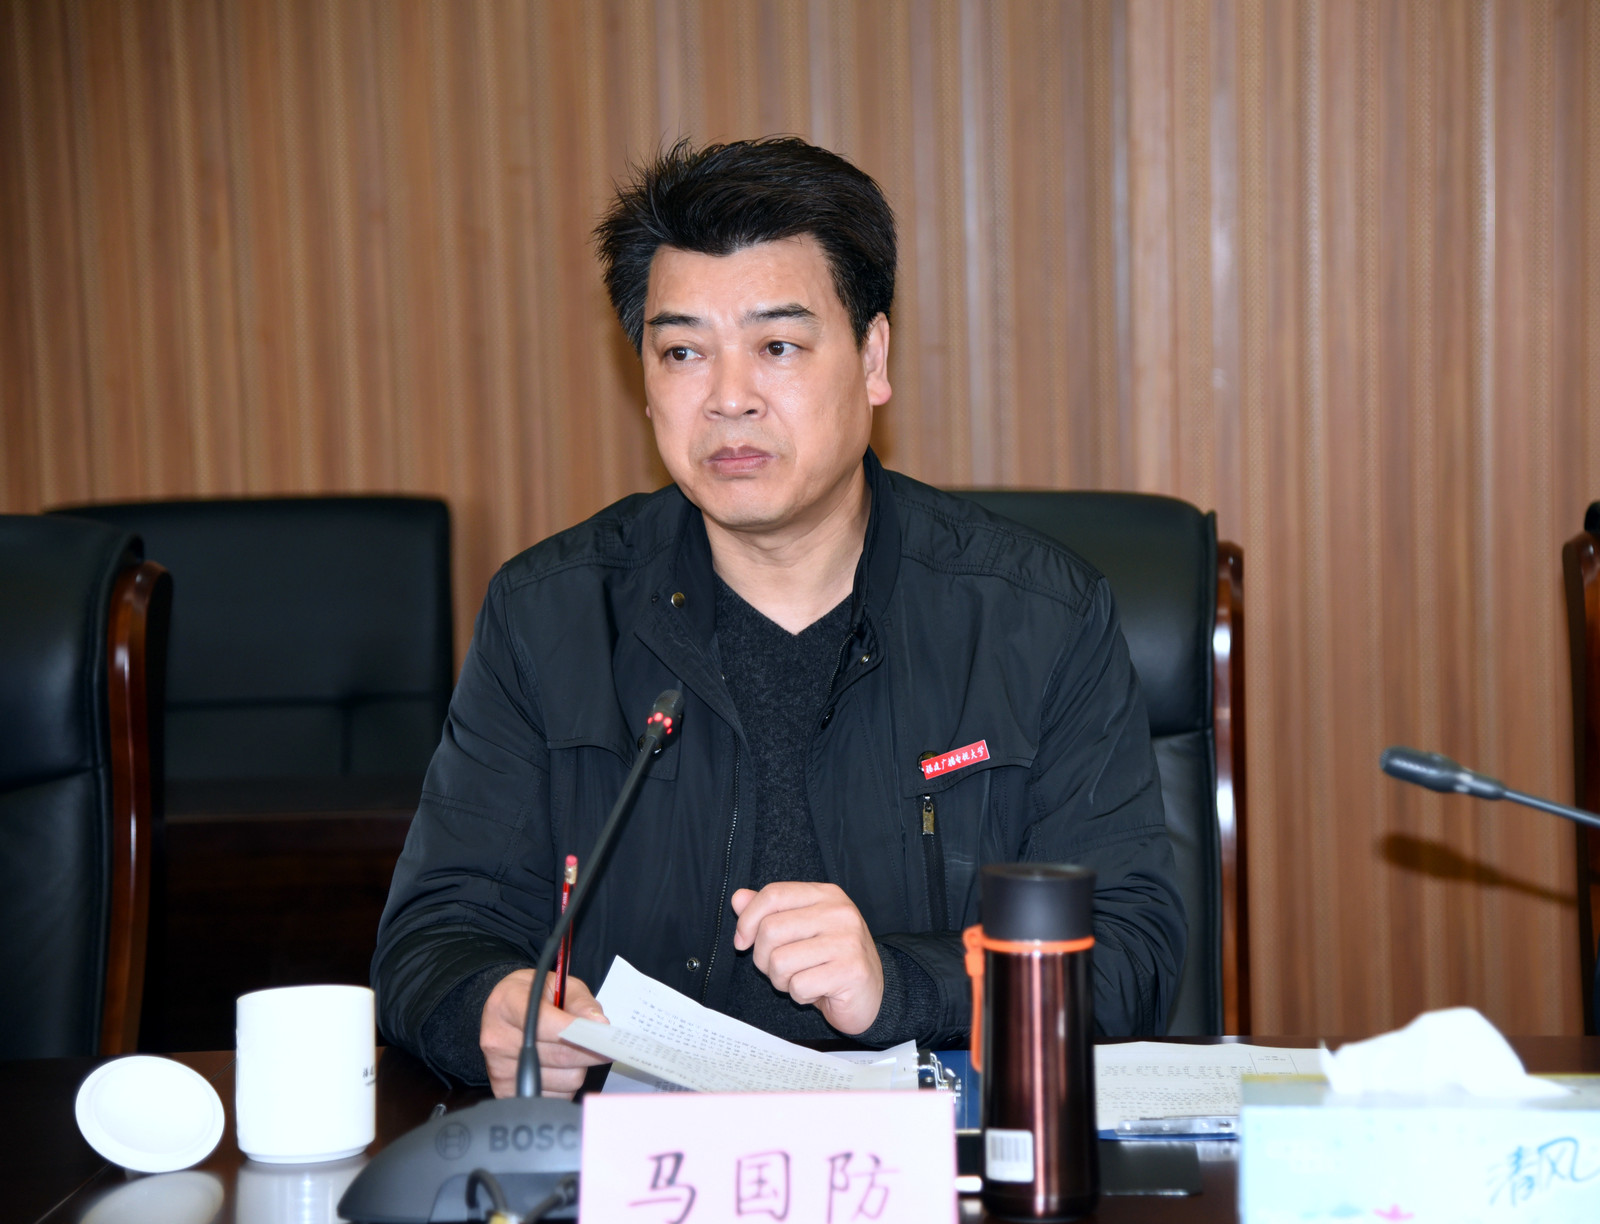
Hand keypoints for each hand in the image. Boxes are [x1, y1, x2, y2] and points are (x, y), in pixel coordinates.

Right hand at [480, 970, 608, 1098]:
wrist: (503, 1011)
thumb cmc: (533, 997)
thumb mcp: (558, 985)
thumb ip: (580, 1002)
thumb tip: (599, 1024)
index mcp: (507, 1004)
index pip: (547, 1024)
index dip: (578, 1031)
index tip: (601, 1035)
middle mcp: (498, 1038)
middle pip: (560, 1056)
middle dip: (589, 1051)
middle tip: (604, 1046)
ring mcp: (499, 1069)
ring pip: (565, 1080)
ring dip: (578, 1068)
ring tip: (570, 1051)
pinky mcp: (505, 1092)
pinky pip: (556, 1097)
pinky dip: (565, 1084)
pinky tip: (558, 1067)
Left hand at [730, 882, 883, 1034]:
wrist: (873, 994)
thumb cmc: (831, 961)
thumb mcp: (800, 929)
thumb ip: (769, 912)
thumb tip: (738, 898)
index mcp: (825, 895)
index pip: (773, 894)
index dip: (747, 919)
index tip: (742, 941)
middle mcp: (839, 912)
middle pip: (770, 929)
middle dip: (763, 958)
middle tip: (781, 968)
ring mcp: (847, 941)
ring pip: (780, 961)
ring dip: (781, 980)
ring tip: (801, 979)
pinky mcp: (851, 971)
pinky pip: (799, 986)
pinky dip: (800, 995)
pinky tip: (817, 991)